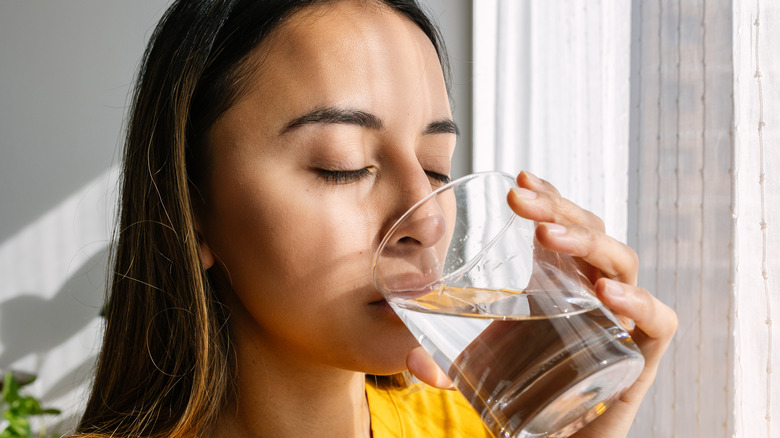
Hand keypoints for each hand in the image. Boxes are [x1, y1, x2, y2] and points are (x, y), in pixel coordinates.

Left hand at [406, 171, 676, 437]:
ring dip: (587, 242)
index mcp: (558, 284)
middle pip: (591, 232)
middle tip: (521, 200)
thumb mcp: (482, 370)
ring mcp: (620, 320)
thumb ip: (445, 365)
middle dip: (558, 209)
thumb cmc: (528, 393)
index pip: (562, 226)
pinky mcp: (640, 356)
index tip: (520, 178)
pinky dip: (639, 302)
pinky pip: (657, 321)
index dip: (548, 198)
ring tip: (548, 235)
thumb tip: (410, 360)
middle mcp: (593, 293)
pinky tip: (604, 293)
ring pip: (621, 262)